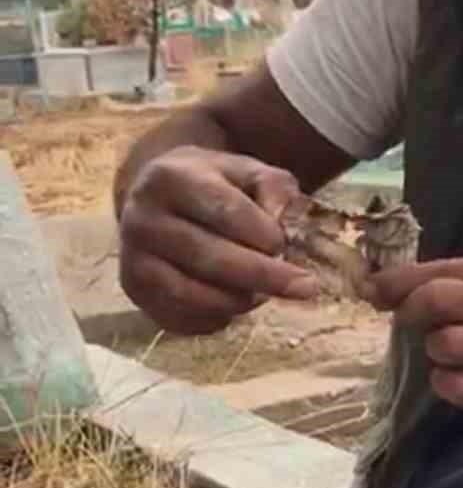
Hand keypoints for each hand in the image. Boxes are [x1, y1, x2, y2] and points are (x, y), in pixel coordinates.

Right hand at [119, 147, 317, 333]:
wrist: (158, 196)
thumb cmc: (212, 184)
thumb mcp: (246, 170)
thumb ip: (274, 188)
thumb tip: (280, 223)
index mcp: (170, 178)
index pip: (225, 211)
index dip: (263, 233)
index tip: (287, 246)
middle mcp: (142, 218)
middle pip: (209, 257)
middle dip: (263, 276)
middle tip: (305, 288)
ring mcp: (133, 258)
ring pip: (193, 294)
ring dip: (239, 300)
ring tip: (264, 294)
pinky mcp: (134, 291)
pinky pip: (181, 317)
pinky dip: (216, 317)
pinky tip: (235, 303)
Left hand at [369, 253, 462, 417]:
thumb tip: (423, 283)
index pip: (445, 271)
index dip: (401, 281)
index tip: (375, 287)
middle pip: (438, 304)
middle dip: (410, 311)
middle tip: (408, 317)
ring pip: (445, 347)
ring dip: (434, 349)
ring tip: (448, 349)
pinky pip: (461, 389)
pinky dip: (447, 383)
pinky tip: (456, 377)